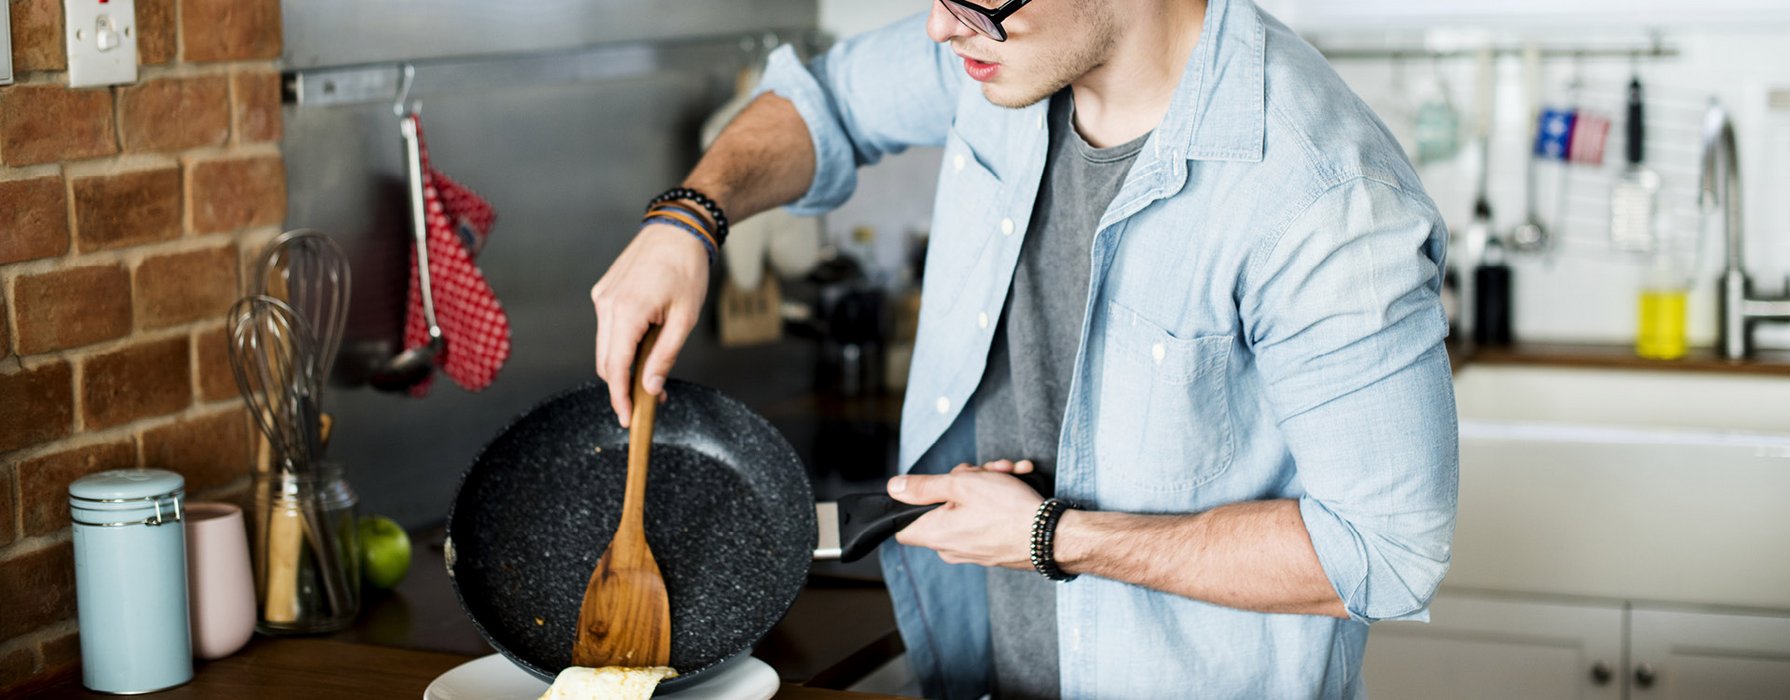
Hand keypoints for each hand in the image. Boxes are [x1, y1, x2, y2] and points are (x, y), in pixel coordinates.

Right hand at [590, 223, 709, 426]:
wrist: (678, 229)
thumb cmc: (686, 269)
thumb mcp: (685, 318)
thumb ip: (665, 355)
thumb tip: (651, 388)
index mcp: (627, 312)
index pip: (615, 368)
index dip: (620, 397)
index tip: (627, 420)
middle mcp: (606, 305)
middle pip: (606, 362)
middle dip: (623, 386)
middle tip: (650, 401)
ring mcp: (602, 297)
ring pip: (606, 346)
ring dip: (624, 365)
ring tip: (652, 374)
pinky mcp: (604, 292)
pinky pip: (608, 328)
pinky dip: (622, 343)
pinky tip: (644, 347)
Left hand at [888, 462, 1045, 569]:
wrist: (1052, 536)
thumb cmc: (1008, 511)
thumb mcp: (961, 485)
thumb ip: (924, 486)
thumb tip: (894, 487)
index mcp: (935, 534)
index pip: (901, 527)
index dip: (911, 503)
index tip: (930, 487)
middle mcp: (951, 548)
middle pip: (942, 507)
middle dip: (963, 482)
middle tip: (982, 471)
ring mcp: (973, 550)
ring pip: (969, 508)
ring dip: (987, 485)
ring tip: (1008, 472)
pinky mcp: (994, 548)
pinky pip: (988, 519)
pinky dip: (1001, 499)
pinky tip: (1018, 481)